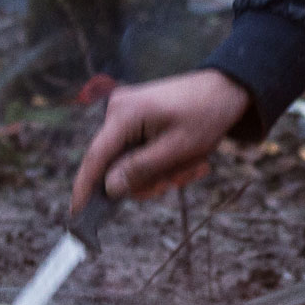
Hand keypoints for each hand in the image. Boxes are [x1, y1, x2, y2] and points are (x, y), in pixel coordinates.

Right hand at [72, 68, 251, 205]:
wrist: (226, 88)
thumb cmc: (206, 114)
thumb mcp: (177, 149)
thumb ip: (140, 170)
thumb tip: (109, 189)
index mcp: (124, 114)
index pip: (95, 157)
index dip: (85, 189)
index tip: (78, 215)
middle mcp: (118, 111)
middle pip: (117, 165)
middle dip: (149, 179)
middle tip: (179, 180)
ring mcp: (126, 114)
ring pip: (132, 162)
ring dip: (162, 172)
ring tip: (193, 165)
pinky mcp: (136, 119)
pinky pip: (141, 152)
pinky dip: (163, 162)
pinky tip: (188, 159)